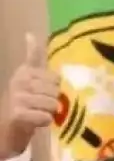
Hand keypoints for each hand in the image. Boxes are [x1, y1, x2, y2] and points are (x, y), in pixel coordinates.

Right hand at [0, 33, 59, 158]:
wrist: (10, 126)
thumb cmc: (26, 102)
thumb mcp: (31, 79)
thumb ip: (34, 58)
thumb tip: (30, 34)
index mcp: (24, 72)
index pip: (54, 77)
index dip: (55, 87)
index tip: (43, 91)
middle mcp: (19, 81)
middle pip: (56, 90)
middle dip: (54, 101)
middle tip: (42, 105)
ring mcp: (17, 97)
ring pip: (53, 104)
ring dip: (51, 112)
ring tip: (39, 112)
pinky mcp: (18, 114)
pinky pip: (46, 117)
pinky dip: (46, 121)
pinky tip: (38, 121)